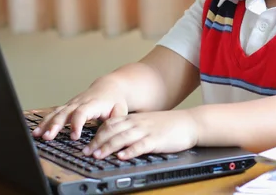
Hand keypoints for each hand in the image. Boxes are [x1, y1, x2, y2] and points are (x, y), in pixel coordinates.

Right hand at [32, 79, 127, 140]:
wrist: (109, 88)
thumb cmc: (115, 102)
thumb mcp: (120, 111)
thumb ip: (115, 122)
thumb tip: (109, 134)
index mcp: (93, 104)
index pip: (82, 113)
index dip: (77, 124)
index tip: (74, 137)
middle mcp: (80, 103)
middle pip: (65, 113)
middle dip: (55, 125)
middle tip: (48, 137)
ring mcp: (72, 104)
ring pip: (57, 113)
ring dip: (46, 124)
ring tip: (37, 135)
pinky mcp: (67, 107)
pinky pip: (54, 114)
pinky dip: (44, 122)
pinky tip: (36, 131)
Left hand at [82, 110, 198, 159]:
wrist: (189, 122)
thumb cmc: (167, 125)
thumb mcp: (146, 123)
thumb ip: (132, 128)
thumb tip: (116, 138)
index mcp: (134, 119)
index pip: (110, 124)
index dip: (97, 134)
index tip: (86, 144)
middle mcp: (138, 123)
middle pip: (113, 131)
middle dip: (97, 142)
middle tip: (86, 152)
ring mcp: (147, 131)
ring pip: (123, 138)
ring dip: (108, 147)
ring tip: (98, 155)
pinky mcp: (156, 140)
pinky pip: (141, 145)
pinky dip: (130, 151)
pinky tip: (122, 156)